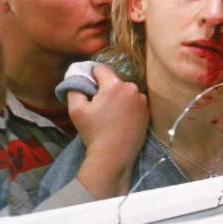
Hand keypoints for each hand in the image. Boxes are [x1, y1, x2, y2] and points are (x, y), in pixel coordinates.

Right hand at [71, 66, 148, 199]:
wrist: (114, 154)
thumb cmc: (94, 132)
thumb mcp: (76, 110)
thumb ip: (74, 89)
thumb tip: (77, 79)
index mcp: (115, 85)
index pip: (101, 69)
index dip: (92, 76)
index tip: (88, 88)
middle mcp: (132, 88)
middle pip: (115, 81)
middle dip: (105, 88)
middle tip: (98, 105)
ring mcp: (143, 100)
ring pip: (125, 91)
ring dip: (118, 97)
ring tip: (111, 115)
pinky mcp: (148, 111)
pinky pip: (134, 102)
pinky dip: (128, 106)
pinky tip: (121, 119)